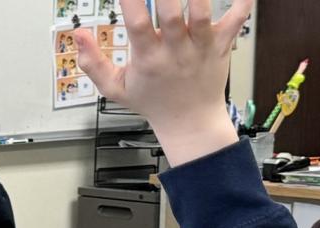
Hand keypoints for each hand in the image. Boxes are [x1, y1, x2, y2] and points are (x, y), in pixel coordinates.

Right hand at [74, 0, 249, 165]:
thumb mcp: (114, 89)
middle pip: (170, 15)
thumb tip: (78, 34)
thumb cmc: (153, 102)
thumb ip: (93, 62)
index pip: (135, 25)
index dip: (130, 2)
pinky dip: (242, 3)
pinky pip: (235, 21)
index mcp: (148, 59)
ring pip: (201, 15)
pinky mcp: (221, 46)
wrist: (190, 122)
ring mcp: (200, 48)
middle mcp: (175, 51)